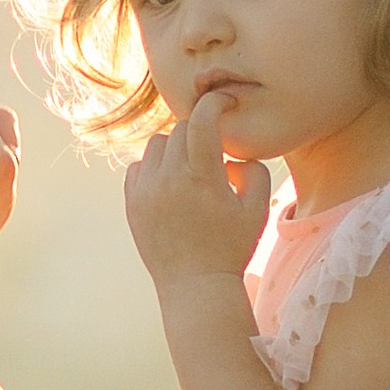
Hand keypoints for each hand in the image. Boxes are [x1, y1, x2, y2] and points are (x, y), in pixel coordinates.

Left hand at [123, 89, 270, 289]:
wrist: (195, 286)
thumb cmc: (231, 248)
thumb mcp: (258, 209)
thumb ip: (253, 170)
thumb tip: (230, 155)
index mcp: (202, 177)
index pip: (202, 119)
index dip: (215, 103)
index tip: (225, 103)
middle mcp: (169, 179)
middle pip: (181, 128)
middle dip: (199, 132)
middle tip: (212, 151)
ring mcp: (146, 191)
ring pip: (158, 144)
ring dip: (176, 148)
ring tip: (190, 170)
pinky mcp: (131, 202)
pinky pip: (139, 166)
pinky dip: (155, 167)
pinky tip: (170, 185)